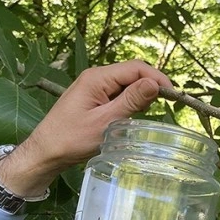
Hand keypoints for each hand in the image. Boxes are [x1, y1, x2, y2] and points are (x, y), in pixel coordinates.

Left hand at [0, 60, 172, 196]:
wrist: (46, 152)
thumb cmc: (72, 139)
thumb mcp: (106, 121)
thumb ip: (130, 101)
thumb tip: (154, 84)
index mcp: (97, 78)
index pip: (135, 68)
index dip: (157, 78)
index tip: (173, 96)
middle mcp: (96, 77)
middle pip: (132, 73)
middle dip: (150, 87)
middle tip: (162, 107)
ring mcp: (93, 87)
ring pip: (126, 84)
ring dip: (139, 96)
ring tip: (146, 114)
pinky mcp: (93, 98)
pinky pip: (117, 94)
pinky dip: (128, 102)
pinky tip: (130, 117)